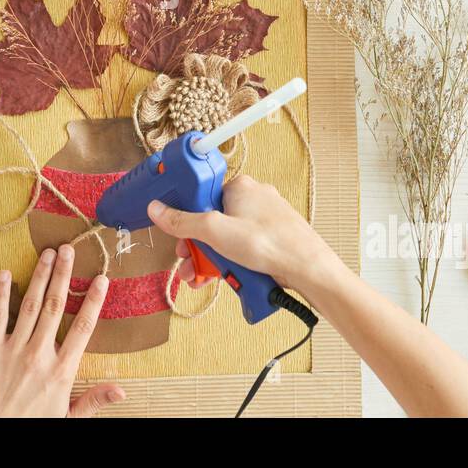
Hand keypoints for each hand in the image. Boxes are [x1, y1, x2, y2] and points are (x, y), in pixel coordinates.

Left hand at [0, 244, 126, 417]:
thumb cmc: (32, 426)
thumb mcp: (69, 418)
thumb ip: (94, 401)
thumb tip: (122, 391)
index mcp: (61, 371)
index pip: (82, 328)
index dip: (94, 301)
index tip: (102, 279)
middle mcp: (39, 355)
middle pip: (55, 306)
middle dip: (64, 275)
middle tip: (70, 250)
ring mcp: (12, 349)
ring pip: (29, 305)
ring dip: (40, 276)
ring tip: (48, 253)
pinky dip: (1, 293)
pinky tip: (5, 273)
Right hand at [148, 175, 338, 295]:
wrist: (309, 269)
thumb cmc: (270, 244)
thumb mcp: (215, 232)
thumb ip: (183, 221)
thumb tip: (157, 209)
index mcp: (240, 187)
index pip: (202, 198)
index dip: (187, 221)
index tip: (180, 239)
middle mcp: (254, 199)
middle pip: (213, 222)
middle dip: (199, 248)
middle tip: (190, 265)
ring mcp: (265, 220)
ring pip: (229, 239)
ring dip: (214, 260)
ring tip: (206, 279)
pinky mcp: (273, 239)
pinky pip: (245, 249)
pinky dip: (235, 263)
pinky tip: (231, 278)